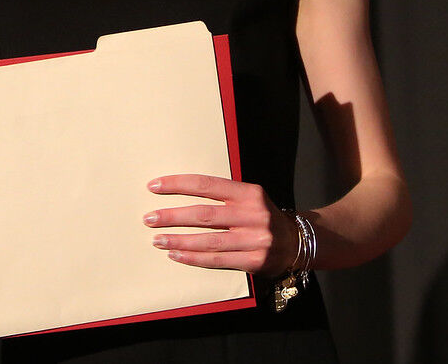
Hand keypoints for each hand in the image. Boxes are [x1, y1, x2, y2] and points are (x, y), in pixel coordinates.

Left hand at [143, 174, 298, 275]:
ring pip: (208, 241)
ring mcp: (255, 239)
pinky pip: (218, 260)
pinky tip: (176, 255)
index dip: (177, 185)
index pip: (206, 185)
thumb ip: (222, 195)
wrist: (297, 241)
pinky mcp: (255, 261)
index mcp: (249, 193)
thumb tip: (179, 191)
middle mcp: (253, 214)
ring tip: (157, 240)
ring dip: (179, 240)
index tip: (154, 187)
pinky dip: (194, 258)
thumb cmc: (261, 216)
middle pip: (204, 215)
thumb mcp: (249, 197)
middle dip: (172, 216)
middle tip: (149, 218)